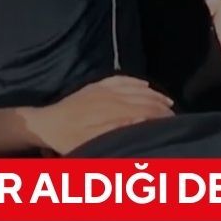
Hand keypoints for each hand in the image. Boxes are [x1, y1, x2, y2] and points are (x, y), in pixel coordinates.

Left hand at [20, 76, 172, 154]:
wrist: (45, 123)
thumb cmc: (68, 138)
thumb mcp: (92, 142)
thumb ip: (118, 130)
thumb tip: (143, 119)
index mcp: (113, 110)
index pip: (146, 109)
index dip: (162, 116)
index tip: (174, 123)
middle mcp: (111, 95)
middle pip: (144, 97)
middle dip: (162, 106)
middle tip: (175, 117)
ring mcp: (103, 88)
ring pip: (136, 87)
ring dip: (154, 93)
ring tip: (168, 103)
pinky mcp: (96, 86)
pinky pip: (121, 79)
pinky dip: (136, 81)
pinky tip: (146, 84)